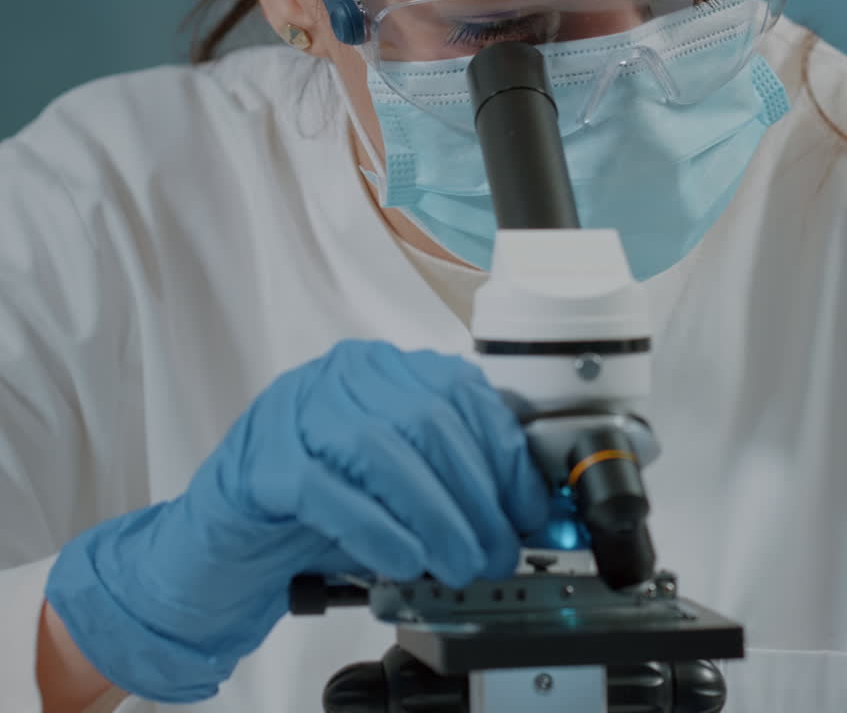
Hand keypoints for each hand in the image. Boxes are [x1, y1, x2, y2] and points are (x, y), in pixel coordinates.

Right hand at [45, 341, 549, 701]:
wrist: (228, 541)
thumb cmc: (323, 509)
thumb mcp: (402, 480)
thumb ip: (455, 475)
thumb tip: (527, 509)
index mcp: (387, 369)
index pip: (464, 394)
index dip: (506, 456)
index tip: (530, 510)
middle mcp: (343, 374)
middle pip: (429, 421)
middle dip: (476, 496)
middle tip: (496, 552)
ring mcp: (296, 409)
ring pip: (382, 450)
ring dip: (435, 517)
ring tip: (459, 565)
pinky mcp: (260, 460)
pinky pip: (327, 490)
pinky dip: (377, 530)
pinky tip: (405, 562)